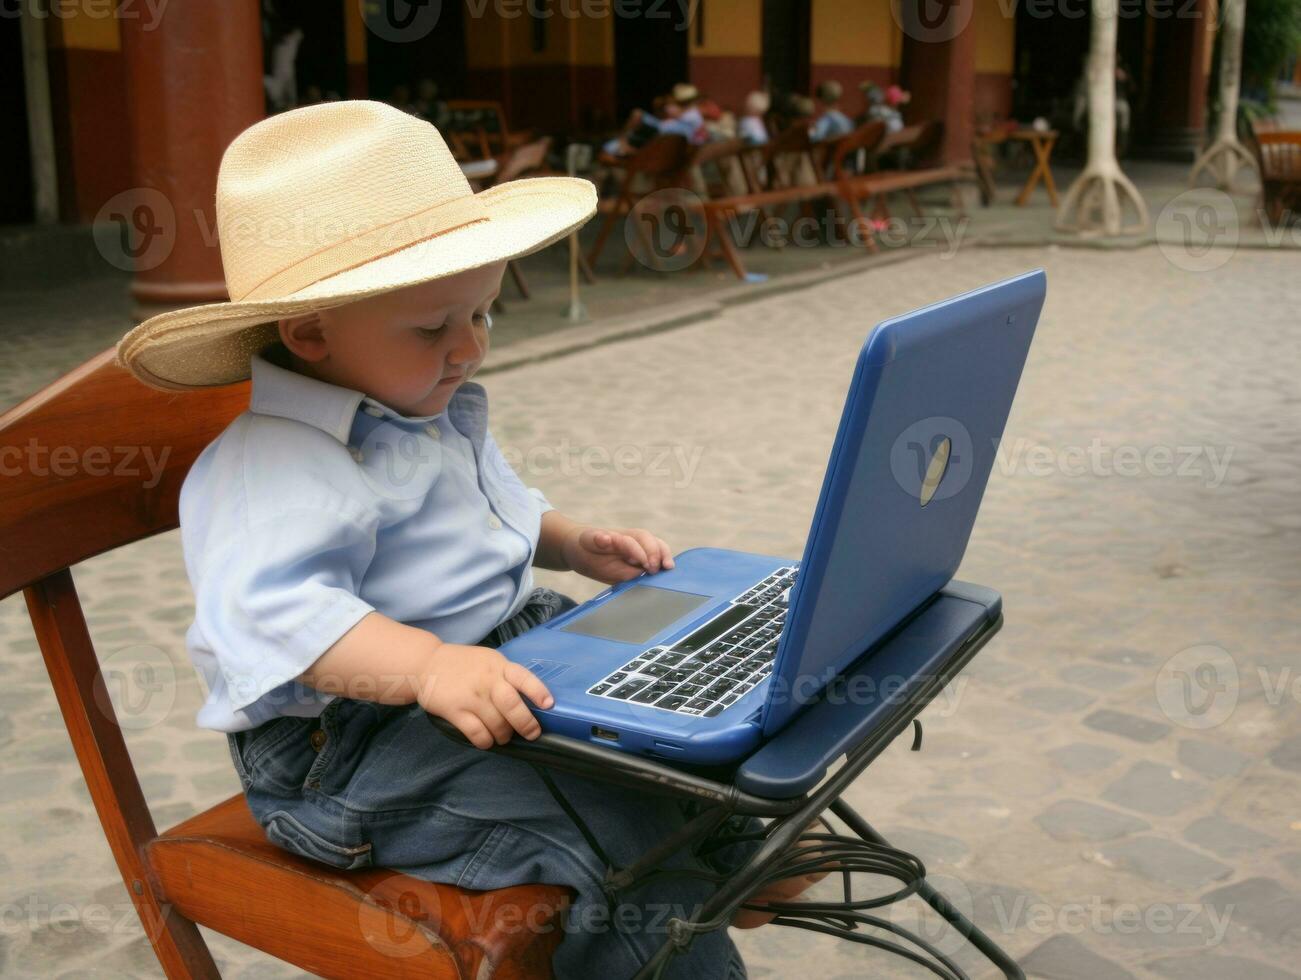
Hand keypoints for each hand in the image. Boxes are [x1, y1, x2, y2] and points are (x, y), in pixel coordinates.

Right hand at [415, 643, 553, 748]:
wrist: (426, 664)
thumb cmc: (463, 664)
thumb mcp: (488, 660)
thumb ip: (506, 675)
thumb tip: (530, 700)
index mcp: (499, 666)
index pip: (523, 678)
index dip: (538, 692)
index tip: (548, 705)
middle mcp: (487, 681)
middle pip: (512, 705)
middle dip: (526, 723)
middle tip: (531, 733)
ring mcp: (471, 697)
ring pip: (496, 724)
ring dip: (504, 735)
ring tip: (504, 736)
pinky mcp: (455, 711)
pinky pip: (476, 733)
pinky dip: (485, 741)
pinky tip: (486, 740)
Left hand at [561, 526, 674, 583]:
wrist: (581, 549)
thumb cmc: (584, 546)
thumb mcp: (585, 543)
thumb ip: (596, 540)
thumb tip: (606, 538)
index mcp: (616, 536)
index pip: (630, 541)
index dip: (638, 552)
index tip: (644, 565)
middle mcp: (630, 539)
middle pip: (648, 540)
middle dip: (654, 553)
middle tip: (654, 569)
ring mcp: (638, 546)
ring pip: (656, 545)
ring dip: (664, 555)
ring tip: (668, 568)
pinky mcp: (641, 557)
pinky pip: (656, 555)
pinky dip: (664, 561)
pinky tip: (668, 572)